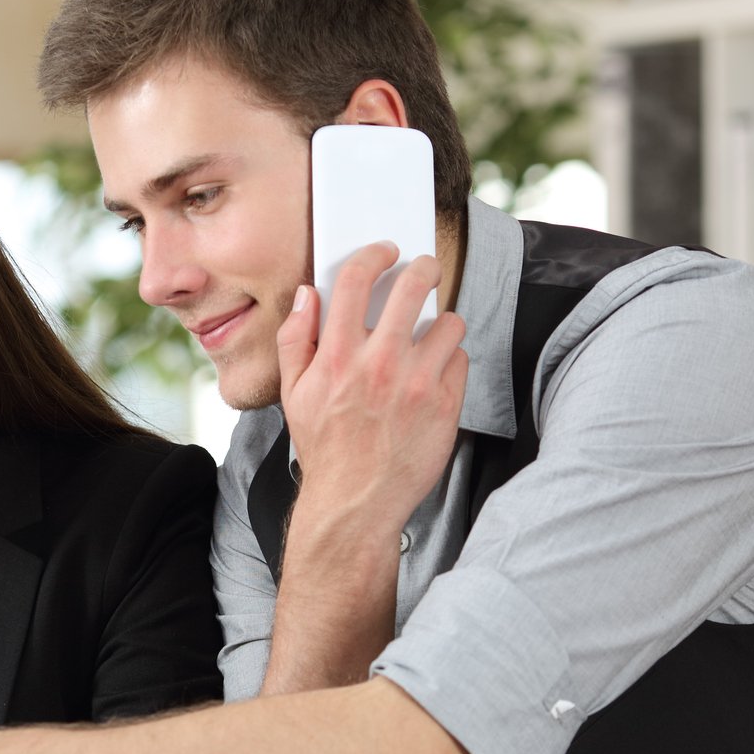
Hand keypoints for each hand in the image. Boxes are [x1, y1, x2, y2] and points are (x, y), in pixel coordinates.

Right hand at [279, 242, 467, 531]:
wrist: (356, 501)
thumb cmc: (325, 448)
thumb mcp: (292, 394)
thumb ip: (295, 339)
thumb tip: (306, 296)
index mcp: (336, 356)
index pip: (356, 280)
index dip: (374, 255)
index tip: (384, 252)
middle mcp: (378, 364)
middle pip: (413, 286)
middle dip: (423, 267)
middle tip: (424, 268)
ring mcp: (416, 383)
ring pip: (448, 322)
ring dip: (440, 323)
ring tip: (430, 336)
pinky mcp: (445, 404)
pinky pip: (461, 358)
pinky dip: (450, 361)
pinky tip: (433, 373)